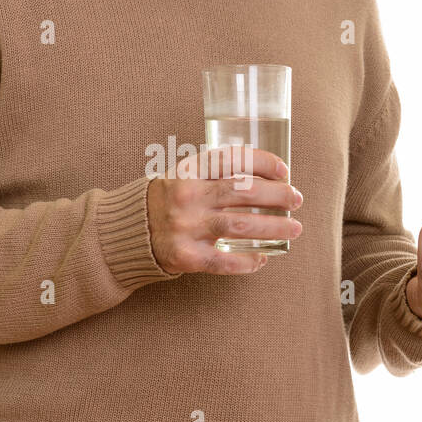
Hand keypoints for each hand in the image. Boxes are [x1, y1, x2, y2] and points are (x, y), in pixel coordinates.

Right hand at [146, 145, 303, 274]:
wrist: (125, 235)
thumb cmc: (163, 203)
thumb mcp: (180, 177)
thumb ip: (211, 174)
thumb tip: (263, 176)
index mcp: (187, 172)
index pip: (231, 159)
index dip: (263, 162)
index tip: (284, 171)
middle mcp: (187, 196)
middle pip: (244, 191)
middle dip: (278, 194)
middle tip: (296, 199)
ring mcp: (186, 227)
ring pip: (241, 225)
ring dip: (274, 226)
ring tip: (294, 228)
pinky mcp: (185, 256)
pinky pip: (224, 261)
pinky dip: (248, 262)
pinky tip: (263, 259)